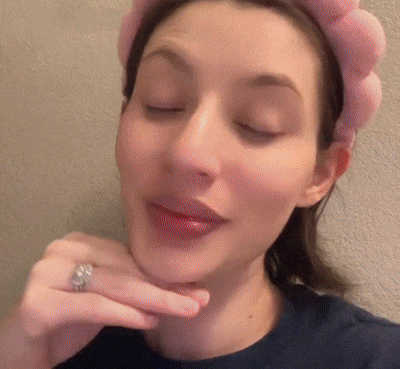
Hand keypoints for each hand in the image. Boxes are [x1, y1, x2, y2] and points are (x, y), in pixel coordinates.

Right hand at [13, 232, 209, 366]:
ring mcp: (47, 273)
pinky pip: (91, 306)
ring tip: (185, 309)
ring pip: (112, 285)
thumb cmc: (67, 320)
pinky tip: (149, 320)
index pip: (130, 259)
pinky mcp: (38, 303)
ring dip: (153, 299)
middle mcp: (62, 250)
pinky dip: (123, 314)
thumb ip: (134, 288)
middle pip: (124, 270)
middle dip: (165, 288)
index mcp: (80, 243)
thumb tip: (182, 289)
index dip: (164, 276)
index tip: (196, 289)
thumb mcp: (107, 299)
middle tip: (198, 300)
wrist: (22, 348)